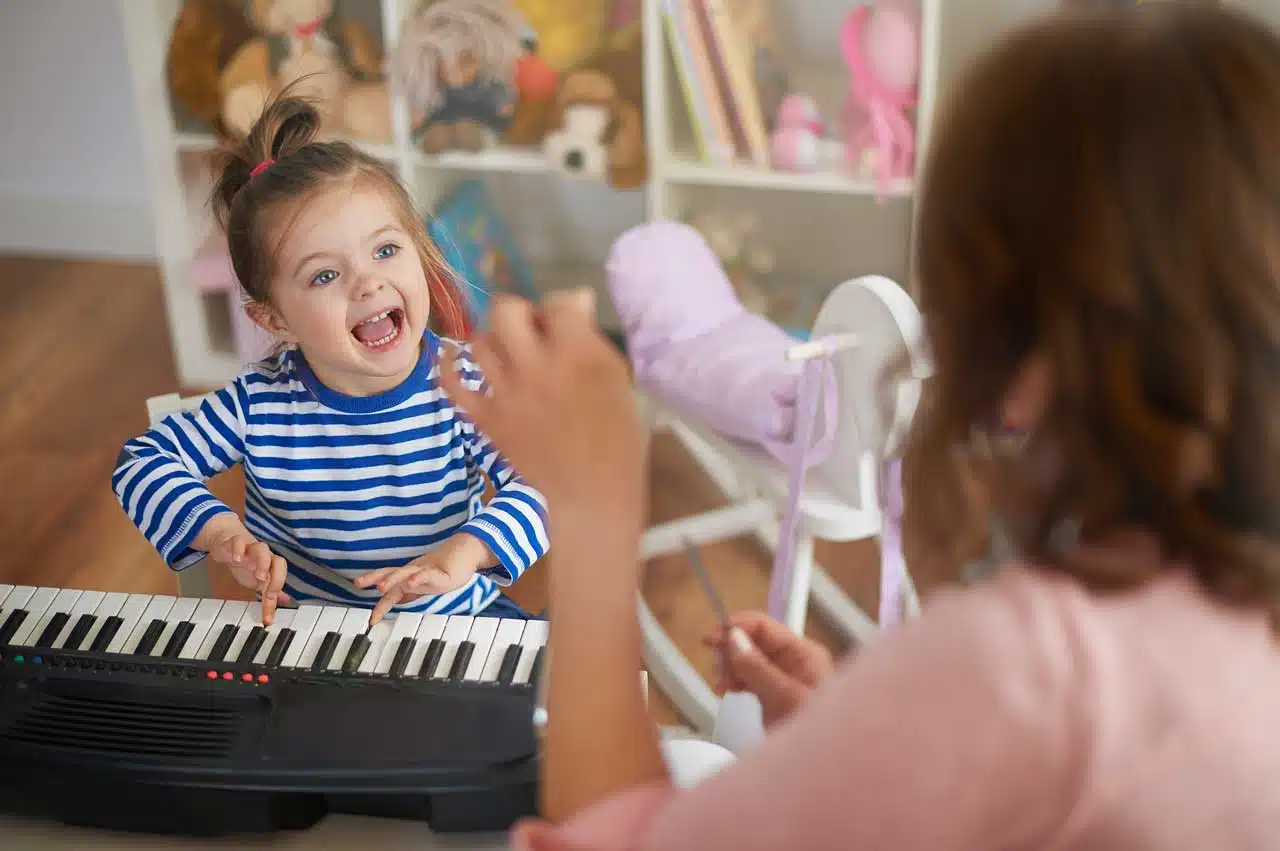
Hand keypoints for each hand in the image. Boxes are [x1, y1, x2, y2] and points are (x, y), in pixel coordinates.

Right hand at [195, 513, 289, 623]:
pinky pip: (239, 542)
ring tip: (258, 576)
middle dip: (277, 578)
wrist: (227, 540)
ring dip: (262, 563)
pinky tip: (236, 559)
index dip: (276, 601)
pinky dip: (238, 550)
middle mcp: (264, 557)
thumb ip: (270, 590)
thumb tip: (285, 601)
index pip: (279, 582)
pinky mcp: (235, 542)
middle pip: (278, 562)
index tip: (268, 619)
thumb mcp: (257, 579)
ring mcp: (250, 548)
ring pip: (262, 550)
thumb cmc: (245, 561)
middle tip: (270, 593)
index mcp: (270, 567)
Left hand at [354, 532, 491, 624]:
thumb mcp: (422, 584)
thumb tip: (394, 601)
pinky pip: (426, 574)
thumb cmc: (443, 569)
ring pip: (405, 573)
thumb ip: (408, 592)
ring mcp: (425, 570)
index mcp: (407, 576)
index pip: (387, 583)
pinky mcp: (439, 572)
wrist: (465, 554)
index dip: (376, 598)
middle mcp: (413, 571)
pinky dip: (418, 578)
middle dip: (373, 577)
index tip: (370, 618)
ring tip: (380, 587)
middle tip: (358, 583)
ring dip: (392, 579)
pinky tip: (411, 583)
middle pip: (390, 572)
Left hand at [436, 290, 645, 534]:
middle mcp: (535, 364)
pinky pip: (453, 383)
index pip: (557, 303)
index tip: (565, 322)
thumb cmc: (616, 436)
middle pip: (506, 311)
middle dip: (519, 313)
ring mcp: (505, 392)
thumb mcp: (616, 378)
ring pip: (480, 342)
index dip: (562, 307)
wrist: (592, 491)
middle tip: (531, 331)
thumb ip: (590, 338)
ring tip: (508, 353)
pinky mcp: (486, 418)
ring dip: (494, 340)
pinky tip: (451, 355)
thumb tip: (575, 299)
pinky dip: (448, 366)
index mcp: (576, 352)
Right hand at [703, 611, 833, 728]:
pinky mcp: (775, 696)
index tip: (710, 639)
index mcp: (803, 653)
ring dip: (730, 668)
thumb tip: (734, 639)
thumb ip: (757, 668)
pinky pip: (750, 678)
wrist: (825, 771)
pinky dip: (735, 681)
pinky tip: (727, 690)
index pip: (764, 626)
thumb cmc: (819, 736)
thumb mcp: (783, 698)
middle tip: (719, 672)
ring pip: (748, 660)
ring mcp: (785, 679)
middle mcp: (795, 662)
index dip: (735, 627)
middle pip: (753, 641)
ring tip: (723, 686)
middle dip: (730, 652)